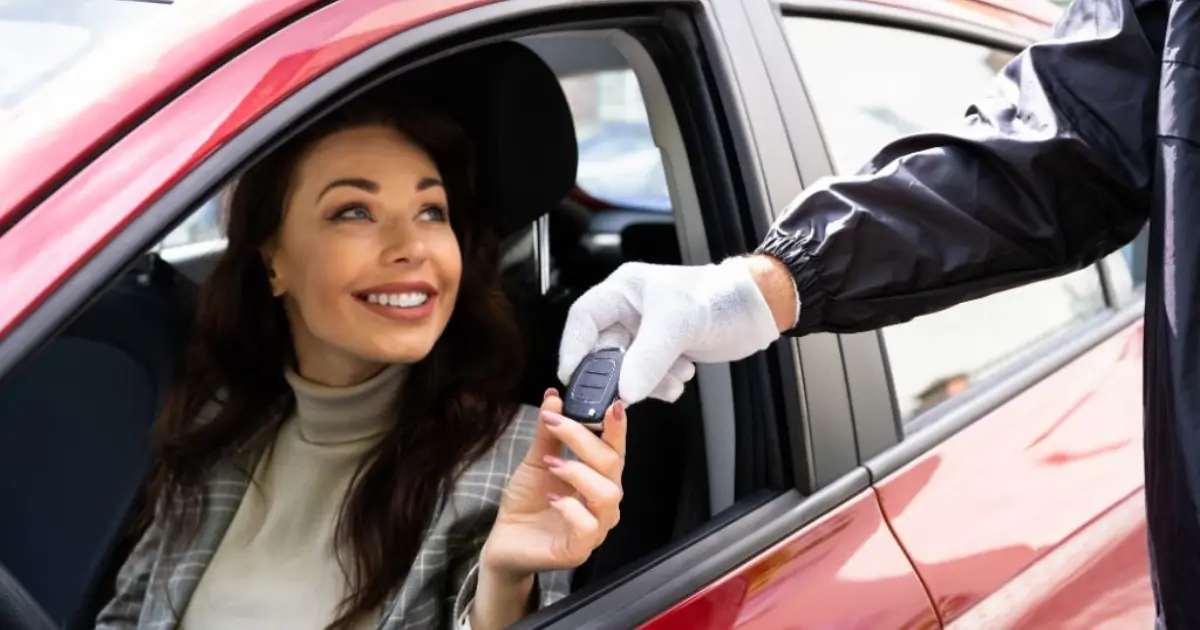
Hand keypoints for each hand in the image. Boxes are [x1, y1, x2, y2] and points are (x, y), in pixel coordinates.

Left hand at [479, 388, 625, 579]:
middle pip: (611, 465)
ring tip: (550, 463)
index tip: (611, 404)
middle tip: (554, 423)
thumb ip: (548, 432)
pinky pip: (589, 526)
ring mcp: (595, 528)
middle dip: (583, 439)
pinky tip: (551, 498)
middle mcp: (603, 502)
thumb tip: (553, 397)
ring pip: (607, 494)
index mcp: (599, 478)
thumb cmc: (528, 502)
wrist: (505, 541)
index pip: (615, 449)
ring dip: (578, 471)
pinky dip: (570, 507)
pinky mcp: (579, 549)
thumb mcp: (536, 461)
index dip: (618, 427)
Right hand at [558, 256, 792, 403]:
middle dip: (616, 374)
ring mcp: (647, 335)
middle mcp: (631, 312)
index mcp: (625, 290)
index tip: (572, 377)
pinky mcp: (664, 354)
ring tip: (673, 377)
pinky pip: (648, 379)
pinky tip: (682, 376)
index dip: (573, 348)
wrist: (760, 312)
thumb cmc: (722, 298)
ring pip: (627, 370)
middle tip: (622, 395)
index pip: (584, 319)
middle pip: (603, 350)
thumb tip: (624, 391)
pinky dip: (662, 385)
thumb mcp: (680, 323)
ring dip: (647, 382)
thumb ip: (648, 357)